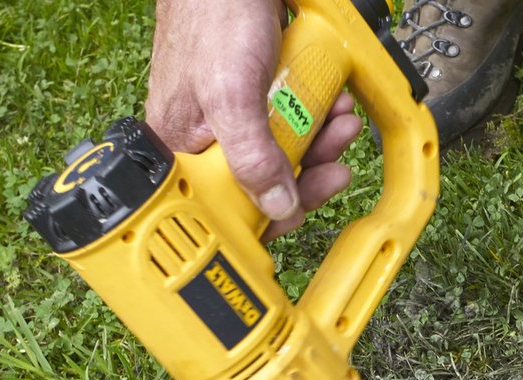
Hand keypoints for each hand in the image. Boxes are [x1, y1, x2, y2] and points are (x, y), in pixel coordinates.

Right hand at [146, 0, 362, 239]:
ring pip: (284, 153)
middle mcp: (206, 140)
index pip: (223, 209)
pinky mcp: (258, 99)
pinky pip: (293, 123)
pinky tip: (332, 105)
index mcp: (182, 149)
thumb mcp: (231, 93)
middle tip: (332, 168)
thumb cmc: (214, 15)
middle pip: (261, 184)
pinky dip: (318, 118)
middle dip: (305, 173)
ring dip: (321, 143)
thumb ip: (251, 155)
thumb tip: (275, 206)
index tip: (297, 210)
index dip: (264, 216)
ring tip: (340, 124)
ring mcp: (234, 119)